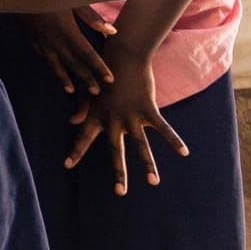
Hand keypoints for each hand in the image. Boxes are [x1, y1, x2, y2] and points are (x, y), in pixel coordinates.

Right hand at [25, 8, 116, 95]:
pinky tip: (51, 67)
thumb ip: (92, 17)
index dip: (99, 68)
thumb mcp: (74, 0)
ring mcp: (41, 40)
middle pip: (73, 63)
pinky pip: (42, 54)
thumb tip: (112, 31)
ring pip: (55, 64)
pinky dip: (49, 63)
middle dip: (86, 78)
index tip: (110, 80)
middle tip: (97, 92)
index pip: (88, 54)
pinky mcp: (31, 36)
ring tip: (71, 90)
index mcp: (68, 32)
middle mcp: (55, 40)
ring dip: (64, 78)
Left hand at [66, 43, 188, 194]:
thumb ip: (83, 110)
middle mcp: (113, 120)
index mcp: (97, 116)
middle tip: (120, 192)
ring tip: (153, 182)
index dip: (75, 151)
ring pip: (140, 145)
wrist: (123, 56)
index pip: (83, 137)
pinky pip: (163, 128)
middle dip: (118, 172)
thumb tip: (72, 123)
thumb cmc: (105, 74)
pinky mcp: (147, 109)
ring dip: (148, 164)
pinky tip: (184, 152)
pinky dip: (173, 140)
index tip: (66, 165)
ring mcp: (131, 116)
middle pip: (115, 151)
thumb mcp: (91, 93)